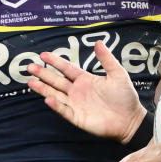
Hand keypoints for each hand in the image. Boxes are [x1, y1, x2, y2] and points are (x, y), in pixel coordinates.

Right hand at [26, 41, 145, 142]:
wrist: (130, 119)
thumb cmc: (125, 97)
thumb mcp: (117, 74)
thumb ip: (106, 59)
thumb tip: (98, 42)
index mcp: (85, 80)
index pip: (66, 69)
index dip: (55, 62)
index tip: (43, 55)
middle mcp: (77, 91)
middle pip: (56, 81)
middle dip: (43, 74)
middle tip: (29, 66)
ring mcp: (76, 104)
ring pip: (56, 94)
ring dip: (43, 88)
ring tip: (30, 82)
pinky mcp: (78, 117)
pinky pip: (64, 110)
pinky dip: (56, 105)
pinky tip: (48, 98)